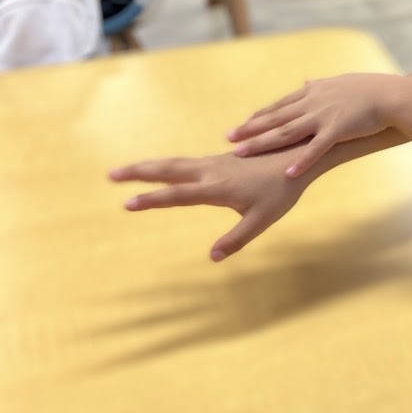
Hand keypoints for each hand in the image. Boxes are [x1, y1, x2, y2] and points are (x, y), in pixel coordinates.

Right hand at [109, 150, 309, 261]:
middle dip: (138, 172)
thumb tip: (212, 257)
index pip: (178, 195)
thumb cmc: (282, 191)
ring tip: (125, 170)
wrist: (299, 155)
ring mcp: (216, 162)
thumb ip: (237, 239)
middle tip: (110, 175)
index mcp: (218, 187)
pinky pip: (188, 161)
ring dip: (149, 166)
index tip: (127, 203)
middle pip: (168, 169)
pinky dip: (168, 164)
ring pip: (176, 162)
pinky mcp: (222, 159)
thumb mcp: (262, 220)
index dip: (152, 200)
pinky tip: (162, 169)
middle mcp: (212, 171)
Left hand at [227, 73, 401, 176]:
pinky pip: (315, 148)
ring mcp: (323, 117)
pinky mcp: (337, 130)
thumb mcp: (340, 81)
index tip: (241, 124)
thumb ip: (319, 84)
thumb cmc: (370, 89)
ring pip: (286, 132)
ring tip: (241, 152)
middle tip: (228, 138)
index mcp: (313, 92)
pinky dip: (301, 160)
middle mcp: (312, 103)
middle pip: (275, 118)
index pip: (280, 106)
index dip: (259, 116)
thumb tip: (305, 80)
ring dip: (262, 143)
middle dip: (250, 129)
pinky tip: (287, 172)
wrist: (391, 94)